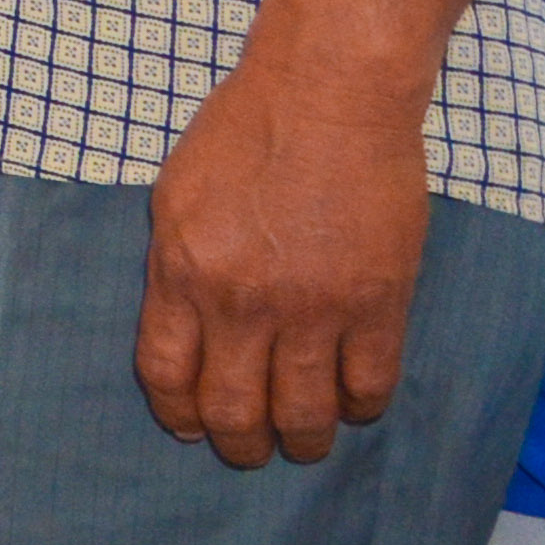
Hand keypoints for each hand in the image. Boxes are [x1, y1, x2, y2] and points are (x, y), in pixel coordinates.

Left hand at [139, 35, 432, 465]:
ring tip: (305, 444)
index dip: (178, 415)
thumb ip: (176, 266)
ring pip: (304, 411)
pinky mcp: (377, 301)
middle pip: (233, 409)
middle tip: (251, 452)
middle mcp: (240, 302)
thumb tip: (182, 327)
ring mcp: (312, 307)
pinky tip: (356, 407)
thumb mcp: (177, 195)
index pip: (167, 375)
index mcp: (182, 272)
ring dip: (304, 440)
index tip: (189, 430)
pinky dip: (361, 407)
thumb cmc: (246, 129)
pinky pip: (369, 383)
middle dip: (240, 444)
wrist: (330, 92)